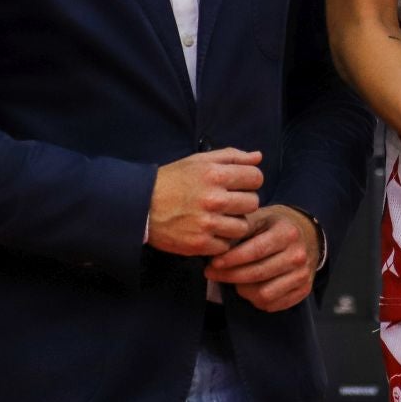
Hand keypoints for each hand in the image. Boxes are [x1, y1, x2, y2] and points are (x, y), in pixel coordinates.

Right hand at [146, 148, 262, 257]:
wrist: (142, 206)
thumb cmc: (173, 180)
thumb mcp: (199, 160)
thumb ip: (232, 156)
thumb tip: (258, 157)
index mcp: (215, 175)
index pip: (256, 178)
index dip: (250, 180)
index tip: (239, 185)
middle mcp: (213, 199)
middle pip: (253, 203)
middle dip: (243, 202)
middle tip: (229, 203)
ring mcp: (207, 223)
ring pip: (243, 226)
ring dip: (235, 223)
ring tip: (221, 218)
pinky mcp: (200, 244)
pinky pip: (227, 245)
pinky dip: (221, 240)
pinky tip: (210, 231)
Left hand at [206, 205, 319, 311]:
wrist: (307, 236)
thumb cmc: (275, 228)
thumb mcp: (260, 218)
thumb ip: (240, 229)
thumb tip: (217, 244)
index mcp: (287, 233)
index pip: (255, 251)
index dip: (232, 260)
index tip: (213, 264)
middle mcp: (298, 255)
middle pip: (258, 274)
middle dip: (230, 276)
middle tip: (212, 273)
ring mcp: (303, 274)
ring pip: (264, 294)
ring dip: (243, 290)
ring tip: (234, 280)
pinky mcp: (304, 290)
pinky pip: (273, 304)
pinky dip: (256, 300)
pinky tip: (249, 288)